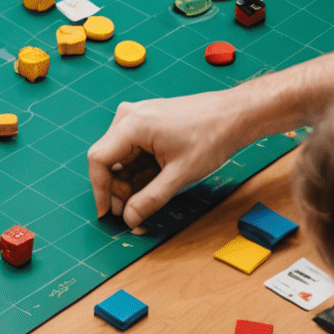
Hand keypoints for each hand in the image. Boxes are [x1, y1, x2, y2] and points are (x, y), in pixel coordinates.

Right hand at [88, 92, 250, 227]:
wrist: (234, 115)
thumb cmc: (211, 137)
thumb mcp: (180, 175)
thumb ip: (150, 199)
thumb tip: (129, 219)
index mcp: (132, 125)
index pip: (99, 160)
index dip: (100, 191)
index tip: (106, 214)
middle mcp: (129, 117)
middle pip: (108, 159)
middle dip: (117, 188)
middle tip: (132, 211)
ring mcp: (137, 117)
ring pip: (120, 157)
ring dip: (129, 180)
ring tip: (148, 197)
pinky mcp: (147, 121)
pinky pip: (132, 149)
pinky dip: (139, 169)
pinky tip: (154, 181)